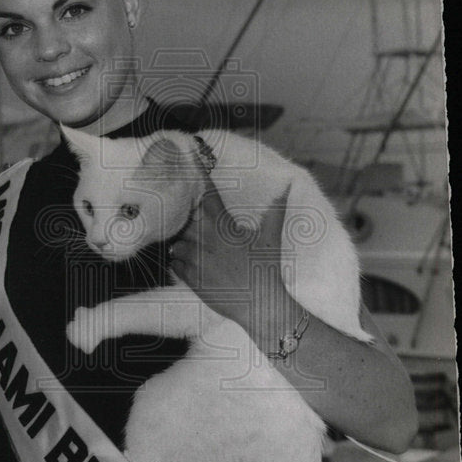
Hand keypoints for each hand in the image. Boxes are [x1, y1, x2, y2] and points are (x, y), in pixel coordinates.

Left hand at [169, 174, 296, 345]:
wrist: (259, 305)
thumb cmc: (266, 269)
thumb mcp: (271, 237)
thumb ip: (276, 209)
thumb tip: (288, 186)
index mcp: (224, 226)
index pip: (206, 193)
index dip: (198, 173)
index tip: (189, 156)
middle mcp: (206, 239)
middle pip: (184, 217)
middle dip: (184, 214)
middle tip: (189, 216)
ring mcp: (196, 259)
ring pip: (176, 240)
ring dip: (181, 239)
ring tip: (192, 243)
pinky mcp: (191, 278)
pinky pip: (174, 262)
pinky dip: (178, 259)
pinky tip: (188, 260)